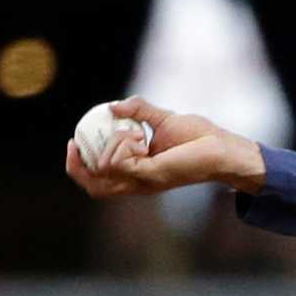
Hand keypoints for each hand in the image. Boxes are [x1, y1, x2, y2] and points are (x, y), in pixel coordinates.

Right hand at [64, 97, 266, 199]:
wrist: (222, 147)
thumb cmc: (198, 137)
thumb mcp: (161, 118)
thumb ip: (138, 110)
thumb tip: (113, 107)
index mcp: (136, 174)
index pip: (98, 182)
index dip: (78, 166)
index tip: (74, 140)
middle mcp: (137, 183)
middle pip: (94, 188)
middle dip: (77, 166)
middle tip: (75, 141)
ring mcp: (144, 182)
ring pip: (104, 170)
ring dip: (109, 144)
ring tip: (135, 134)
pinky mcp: (152, 175)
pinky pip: (120, 162)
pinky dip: (121, 144)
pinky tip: (140, 138)